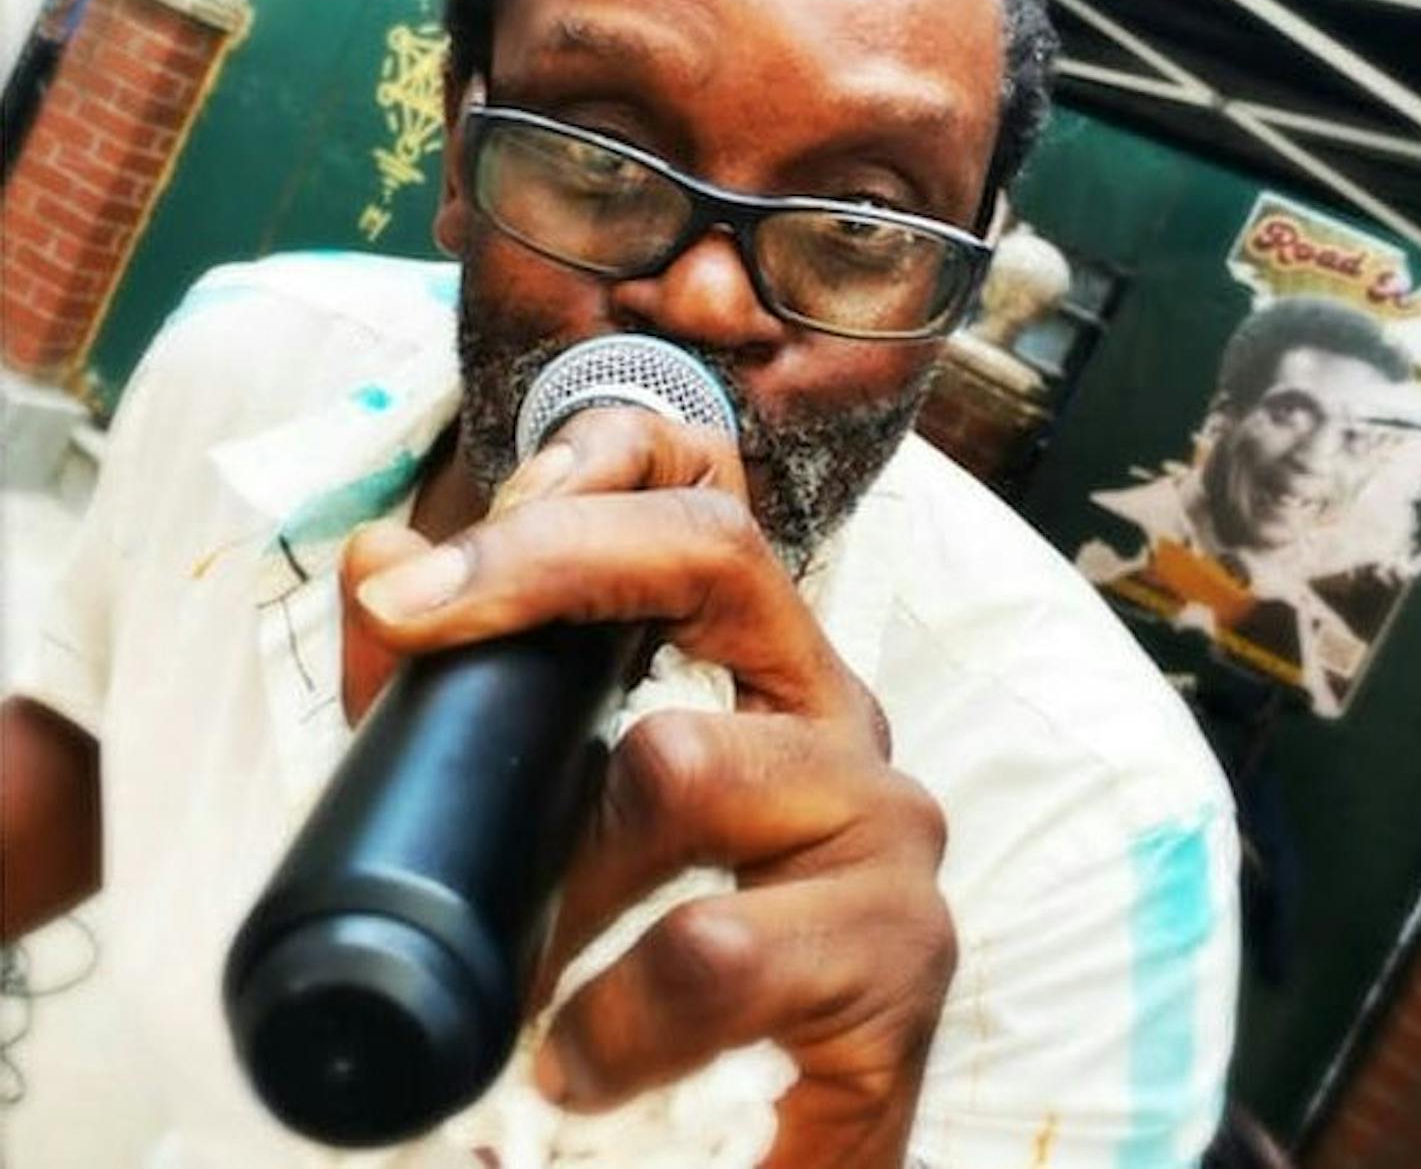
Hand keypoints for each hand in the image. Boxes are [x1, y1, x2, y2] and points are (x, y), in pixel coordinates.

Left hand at [338, 410, 955, 1168]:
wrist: (746, 1162)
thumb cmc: (641, 966)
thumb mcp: (526, 811)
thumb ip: (450, 693)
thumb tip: (376, 552)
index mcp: (767, 671)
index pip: (709, 492)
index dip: (589, 465)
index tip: (443, 545)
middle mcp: (843, 717)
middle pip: (714, 556)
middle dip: (540, 571)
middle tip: (415, 625)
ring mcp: (886, 828)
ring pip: (683, 762)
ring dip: (557, 873)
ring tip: (520, 975)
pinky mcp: (901, 962)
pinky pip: (713, 951)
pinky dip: (609, 1017)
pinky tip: (580, 1064)